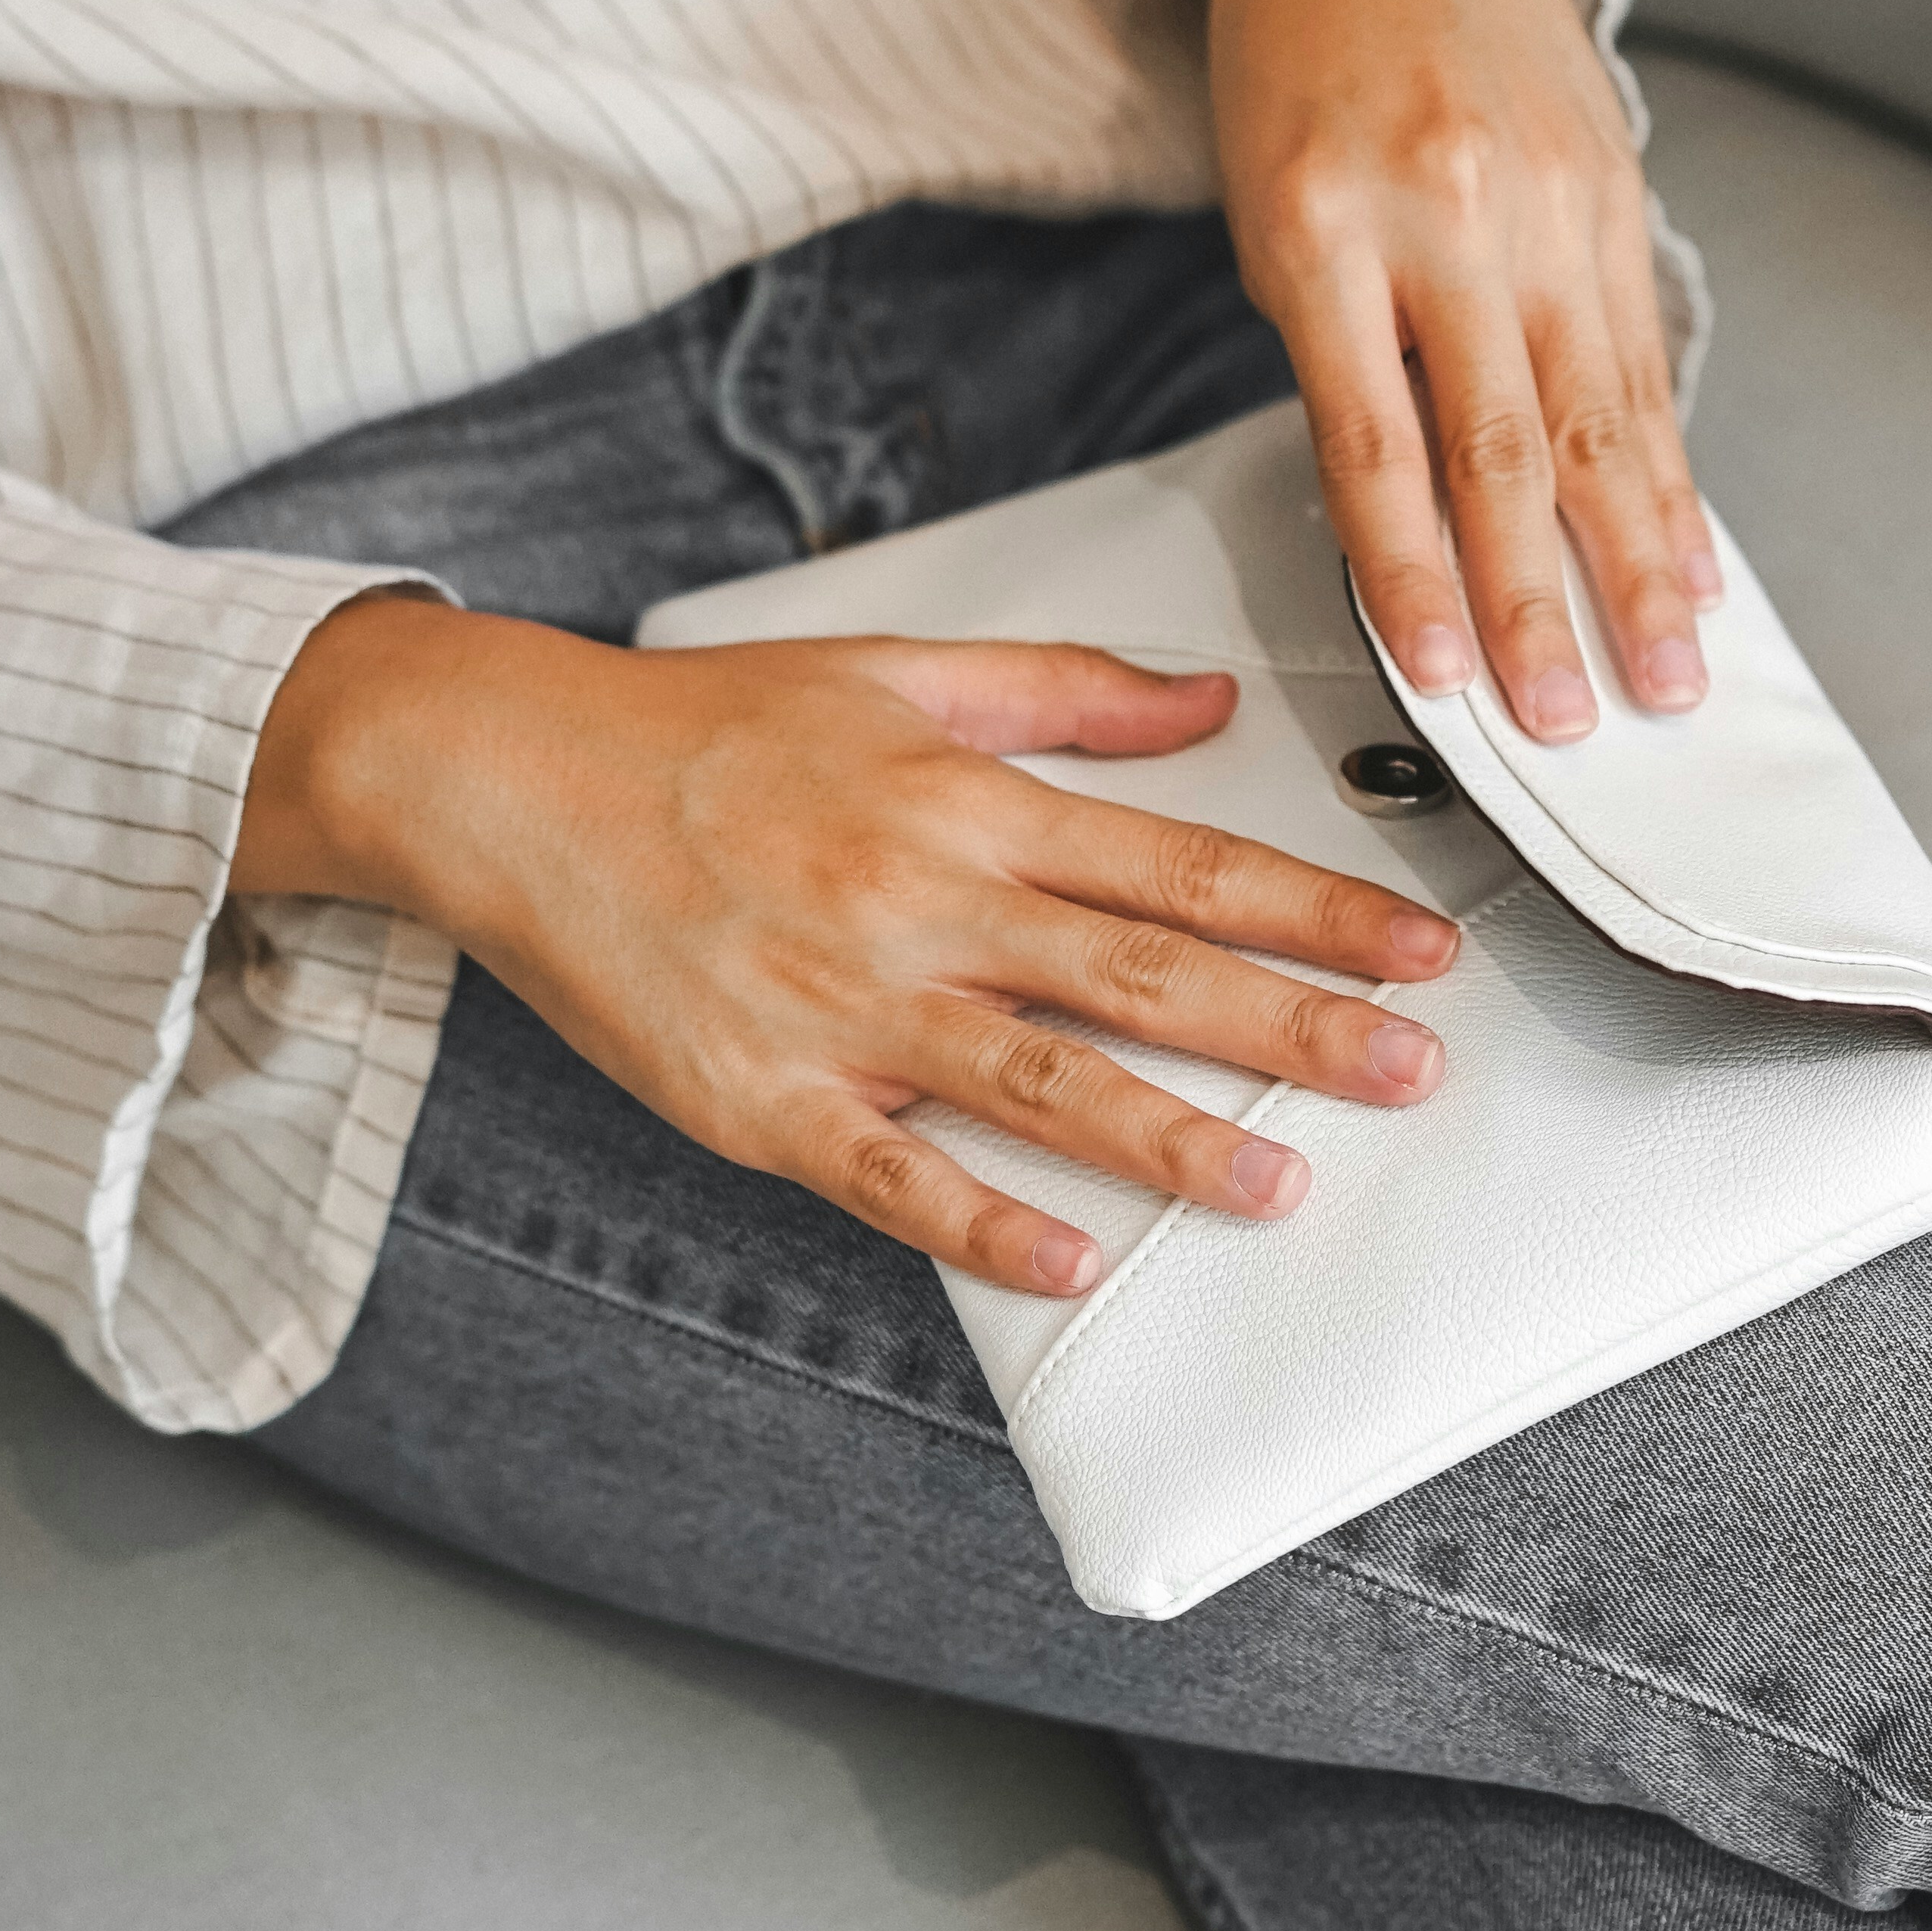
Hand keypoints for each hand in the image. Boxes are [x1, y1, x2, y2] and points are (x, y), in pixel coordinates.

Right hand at [235, 595, 1458, 1295]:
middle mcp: (924, 904)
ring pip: (1039, 1082)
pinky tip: (1067, 1260)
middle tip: (1409, 1071)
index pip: (1181, 864)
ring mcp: (845, 1008)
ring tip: (1281, 1181)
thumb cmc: (703, 729)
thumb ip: (1064, 692)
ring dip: (1170, 1138)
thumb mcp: (896, 670)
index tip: (1420, 949)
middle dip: (1291, 1028)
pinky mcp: (764, 1097)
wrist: (511, 781)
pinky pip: (890, 1173)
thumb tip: (1203, 698)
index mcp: (968, 803)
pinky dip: (981, 1220)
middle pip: (1142, 976)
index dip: (1314, 910)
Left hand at [1211, 0, 1719, 740]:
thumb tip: (1406, 514)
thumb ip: (1334, 350)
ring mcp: (1548, 198)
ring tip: (1671, 664)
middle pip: (1508, 449)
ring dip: (1639, 560)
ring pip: (1603, 414)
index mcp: (1327, 223)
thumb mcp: (1266, 199)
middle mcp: (1449, 211)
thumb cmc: (1296, 45)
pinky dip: (1669, 466)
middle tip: (1578, 720)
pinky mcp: (1615, 187)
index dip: (1419, 576)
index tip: (1447, 679)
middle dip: (1547, 603)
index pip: (1380, 443)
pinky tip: (1691, 549)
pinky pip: (1645, 355)